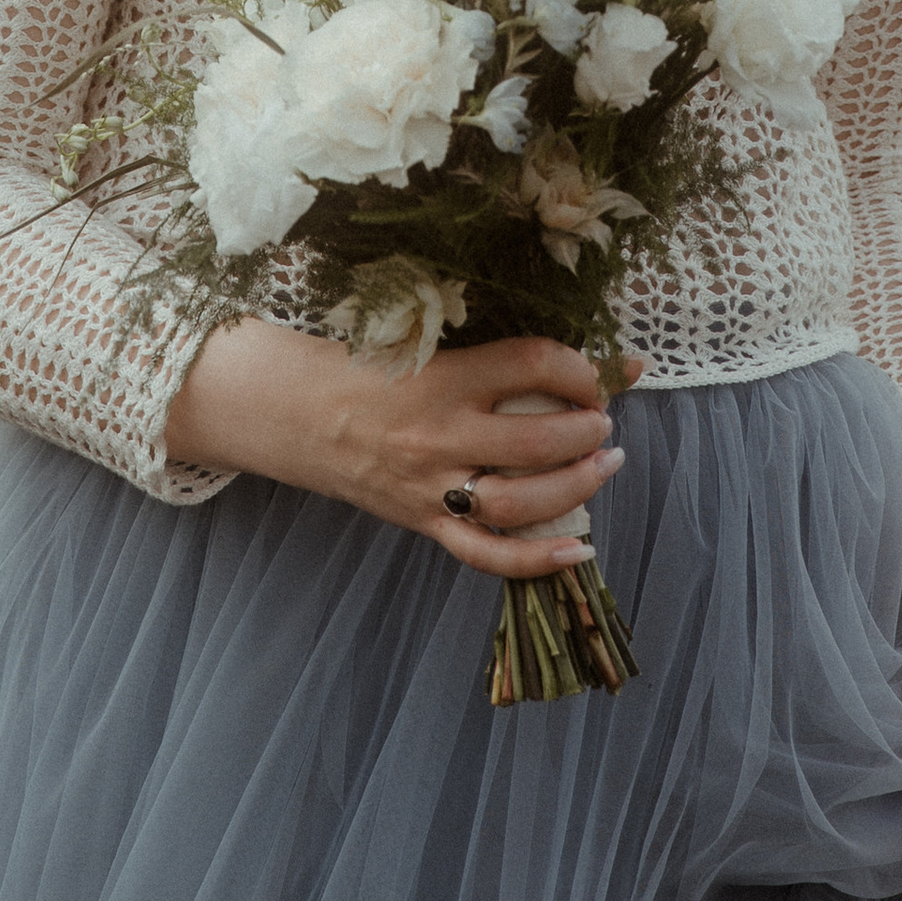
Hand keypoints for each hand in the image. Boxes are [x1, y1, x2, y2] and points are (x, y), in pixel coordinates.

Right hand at [162, 320, 634, 581]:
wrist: (297, 413)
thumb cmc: (367, 366)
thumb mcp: (424, 341)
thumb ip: (492, 347)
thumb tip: (572, 347)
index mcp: (442, 374)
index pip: (533, 363)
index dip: (582, 368)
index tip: (599, 371)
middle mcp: (439, 433)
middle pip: (537, 439)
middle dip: (588, 429)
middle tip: (603, 421)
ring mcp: (432, 485)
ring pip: (521, 500)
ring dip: (578, 484)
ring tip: (604, 463)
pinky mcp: (423, 521)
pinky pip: (486, 552)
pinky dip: (537, 559)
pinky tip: (579, 549)